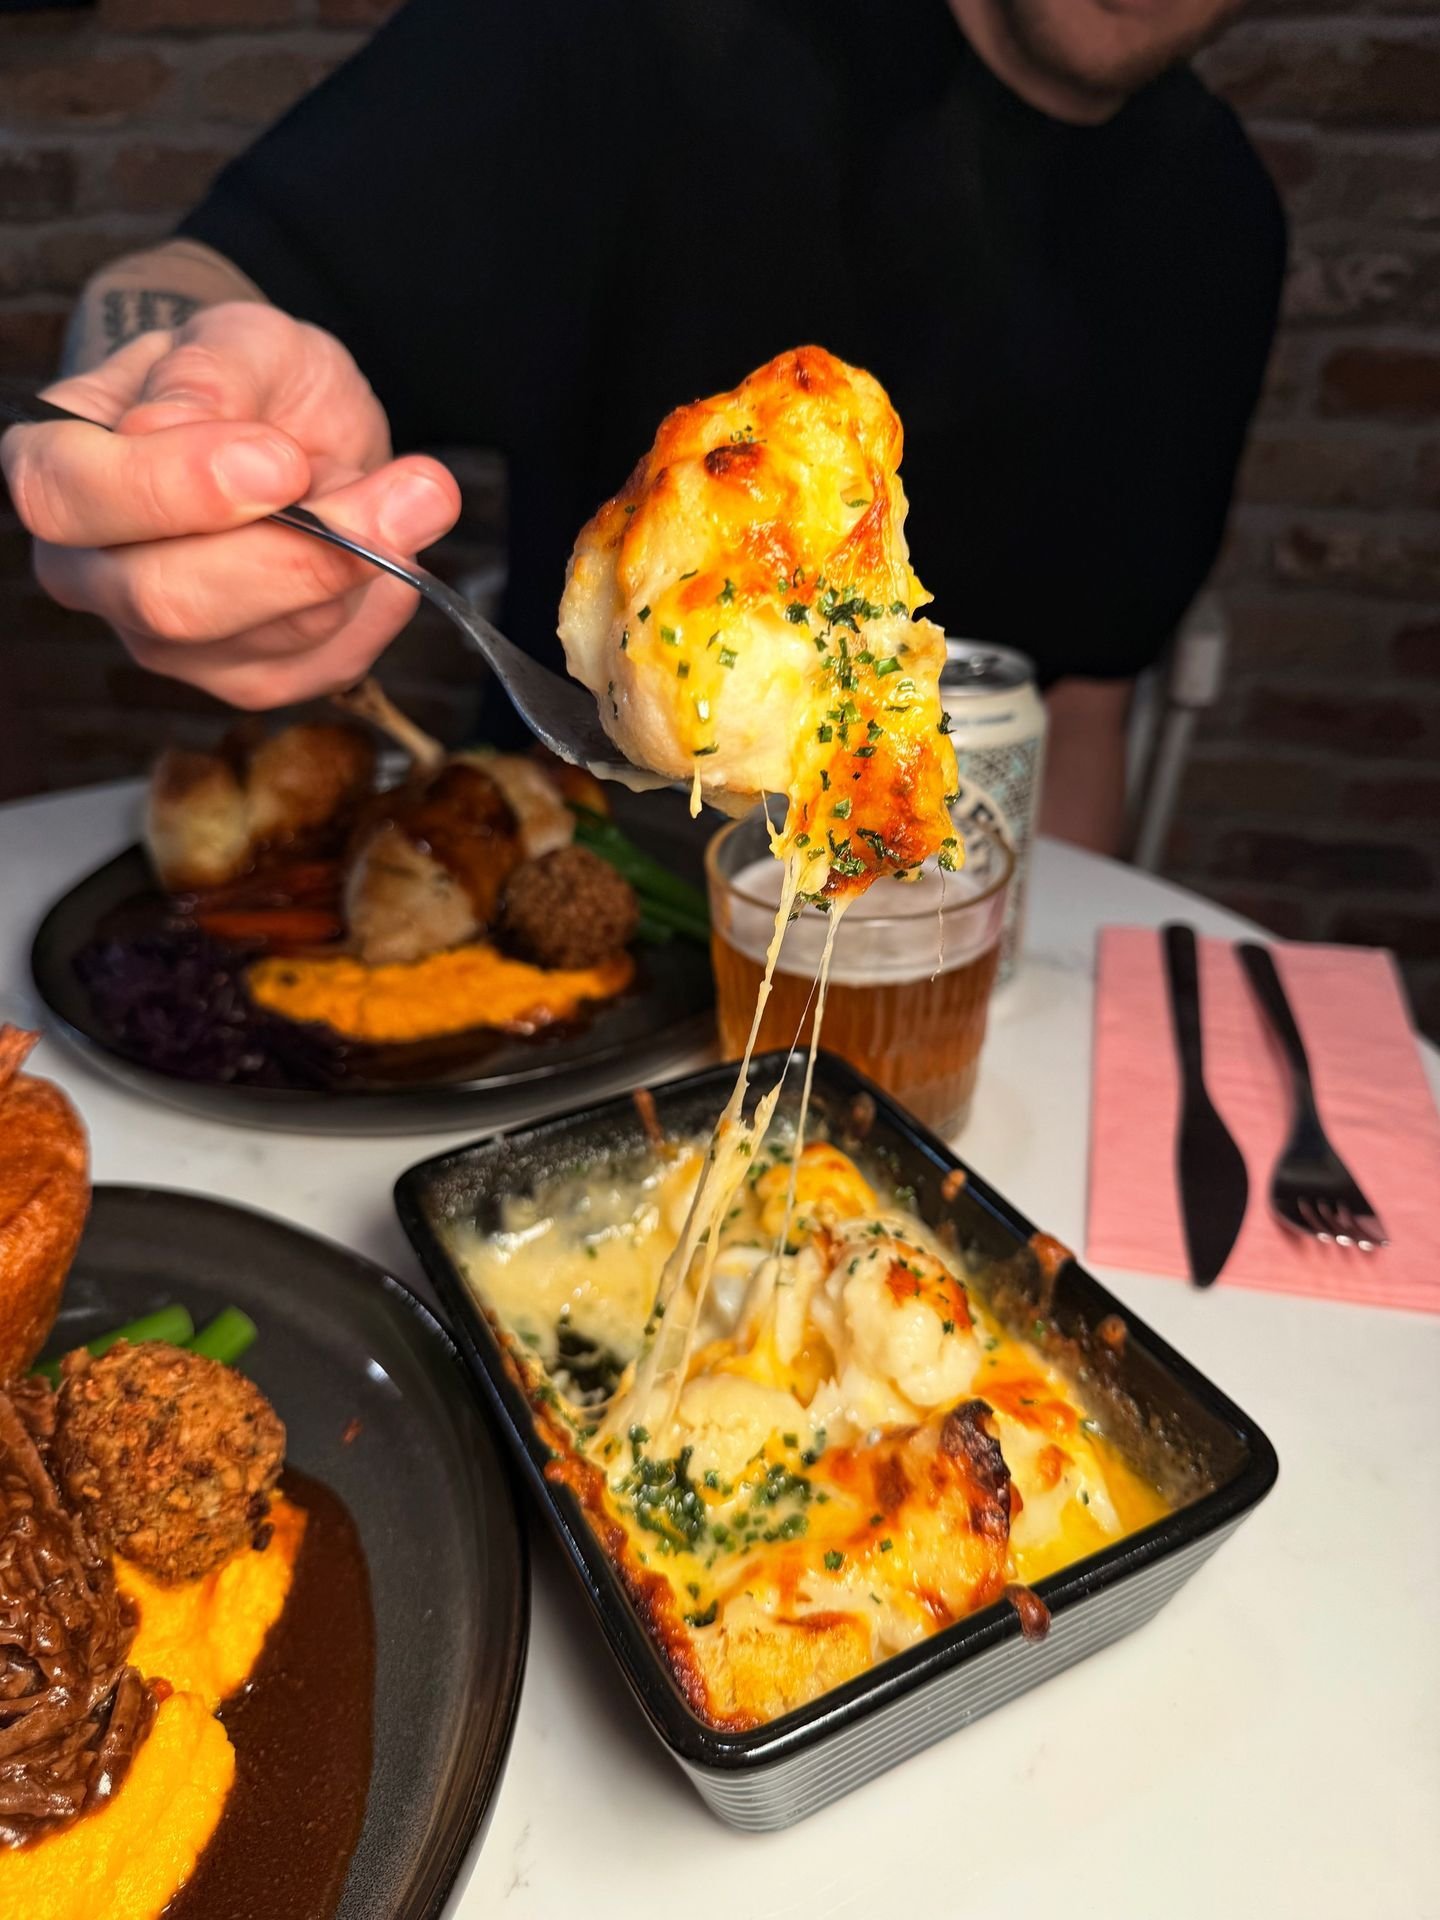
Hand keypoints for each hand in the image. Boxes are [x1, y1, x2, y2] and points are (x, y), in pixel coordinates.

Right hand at [1, 303, 460, 706]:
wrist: (289, 430)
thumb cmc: (247, 383)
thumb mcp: (239, 340)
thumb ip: (210, 373)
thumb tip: (186, 422)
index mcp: (56, 471)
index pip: (73, 499)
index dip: (178, 488)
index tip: (280, 462)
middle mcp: (92, 573)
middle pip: (168, 601)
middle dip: (298, 554)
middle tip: (413, 493)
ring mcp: (163, 641)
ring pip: (265, 638)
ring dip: (360, 567)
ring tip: (411, 496)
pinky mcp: (244, 679)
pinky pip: (324, 664)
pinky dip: (378, 607)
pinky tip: (391, 553)